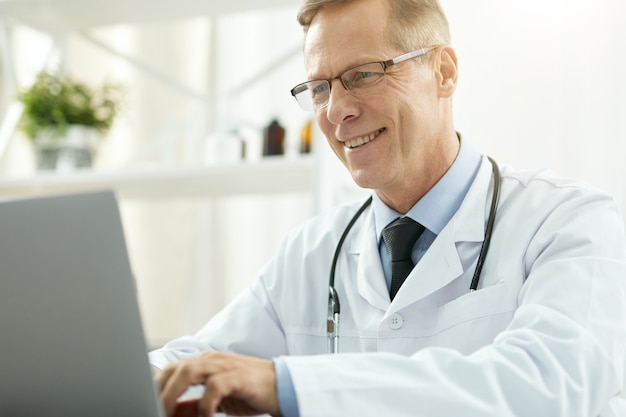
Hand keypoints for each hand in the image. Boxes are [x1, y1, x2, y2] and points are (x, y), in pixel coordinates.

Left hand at [157, 351, 279, 416]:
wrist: (281, 386)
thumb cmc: (248, 392)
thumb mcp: (215, 400)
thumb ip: (192, 405)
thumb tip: (170, 412)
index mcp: (204, 363)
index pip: (171, 370)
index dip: (156, 388)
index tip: (147, 404)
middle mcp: (211, 361)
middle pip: (175, 369)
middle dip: (160, 391)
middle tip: (155, 409)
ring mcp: (224, 366)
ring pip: (189, 372)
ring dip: (174, 393)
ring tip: (169, 412)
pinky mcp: (238, 377)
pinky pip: (214, 387)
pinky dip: (205, 403)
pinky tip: (205, 416)